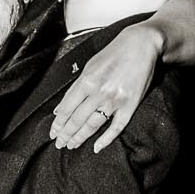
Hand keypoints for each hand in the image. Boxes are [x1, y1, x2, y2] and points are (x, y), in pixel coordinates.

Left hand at [51, 23, 162, 151]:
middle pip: (77, 120)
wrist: (141, 45)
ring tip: (72, 145)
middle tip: (59, 144)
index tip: (53, 133)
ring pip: (93, 125)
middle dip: (66, 134)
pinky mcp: (130, 106)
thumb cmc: (114, 53)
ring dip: (80, 138)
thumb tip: (61, 108)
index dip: (58, 124)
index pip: (66, 108)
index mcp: (86, 81)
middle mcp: (99, 92)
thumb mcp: (90, 66)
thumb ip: (75, 87)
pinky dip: (106, 139)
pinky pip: (116, 127)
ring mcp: (115, 100)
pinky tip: (96, 147)